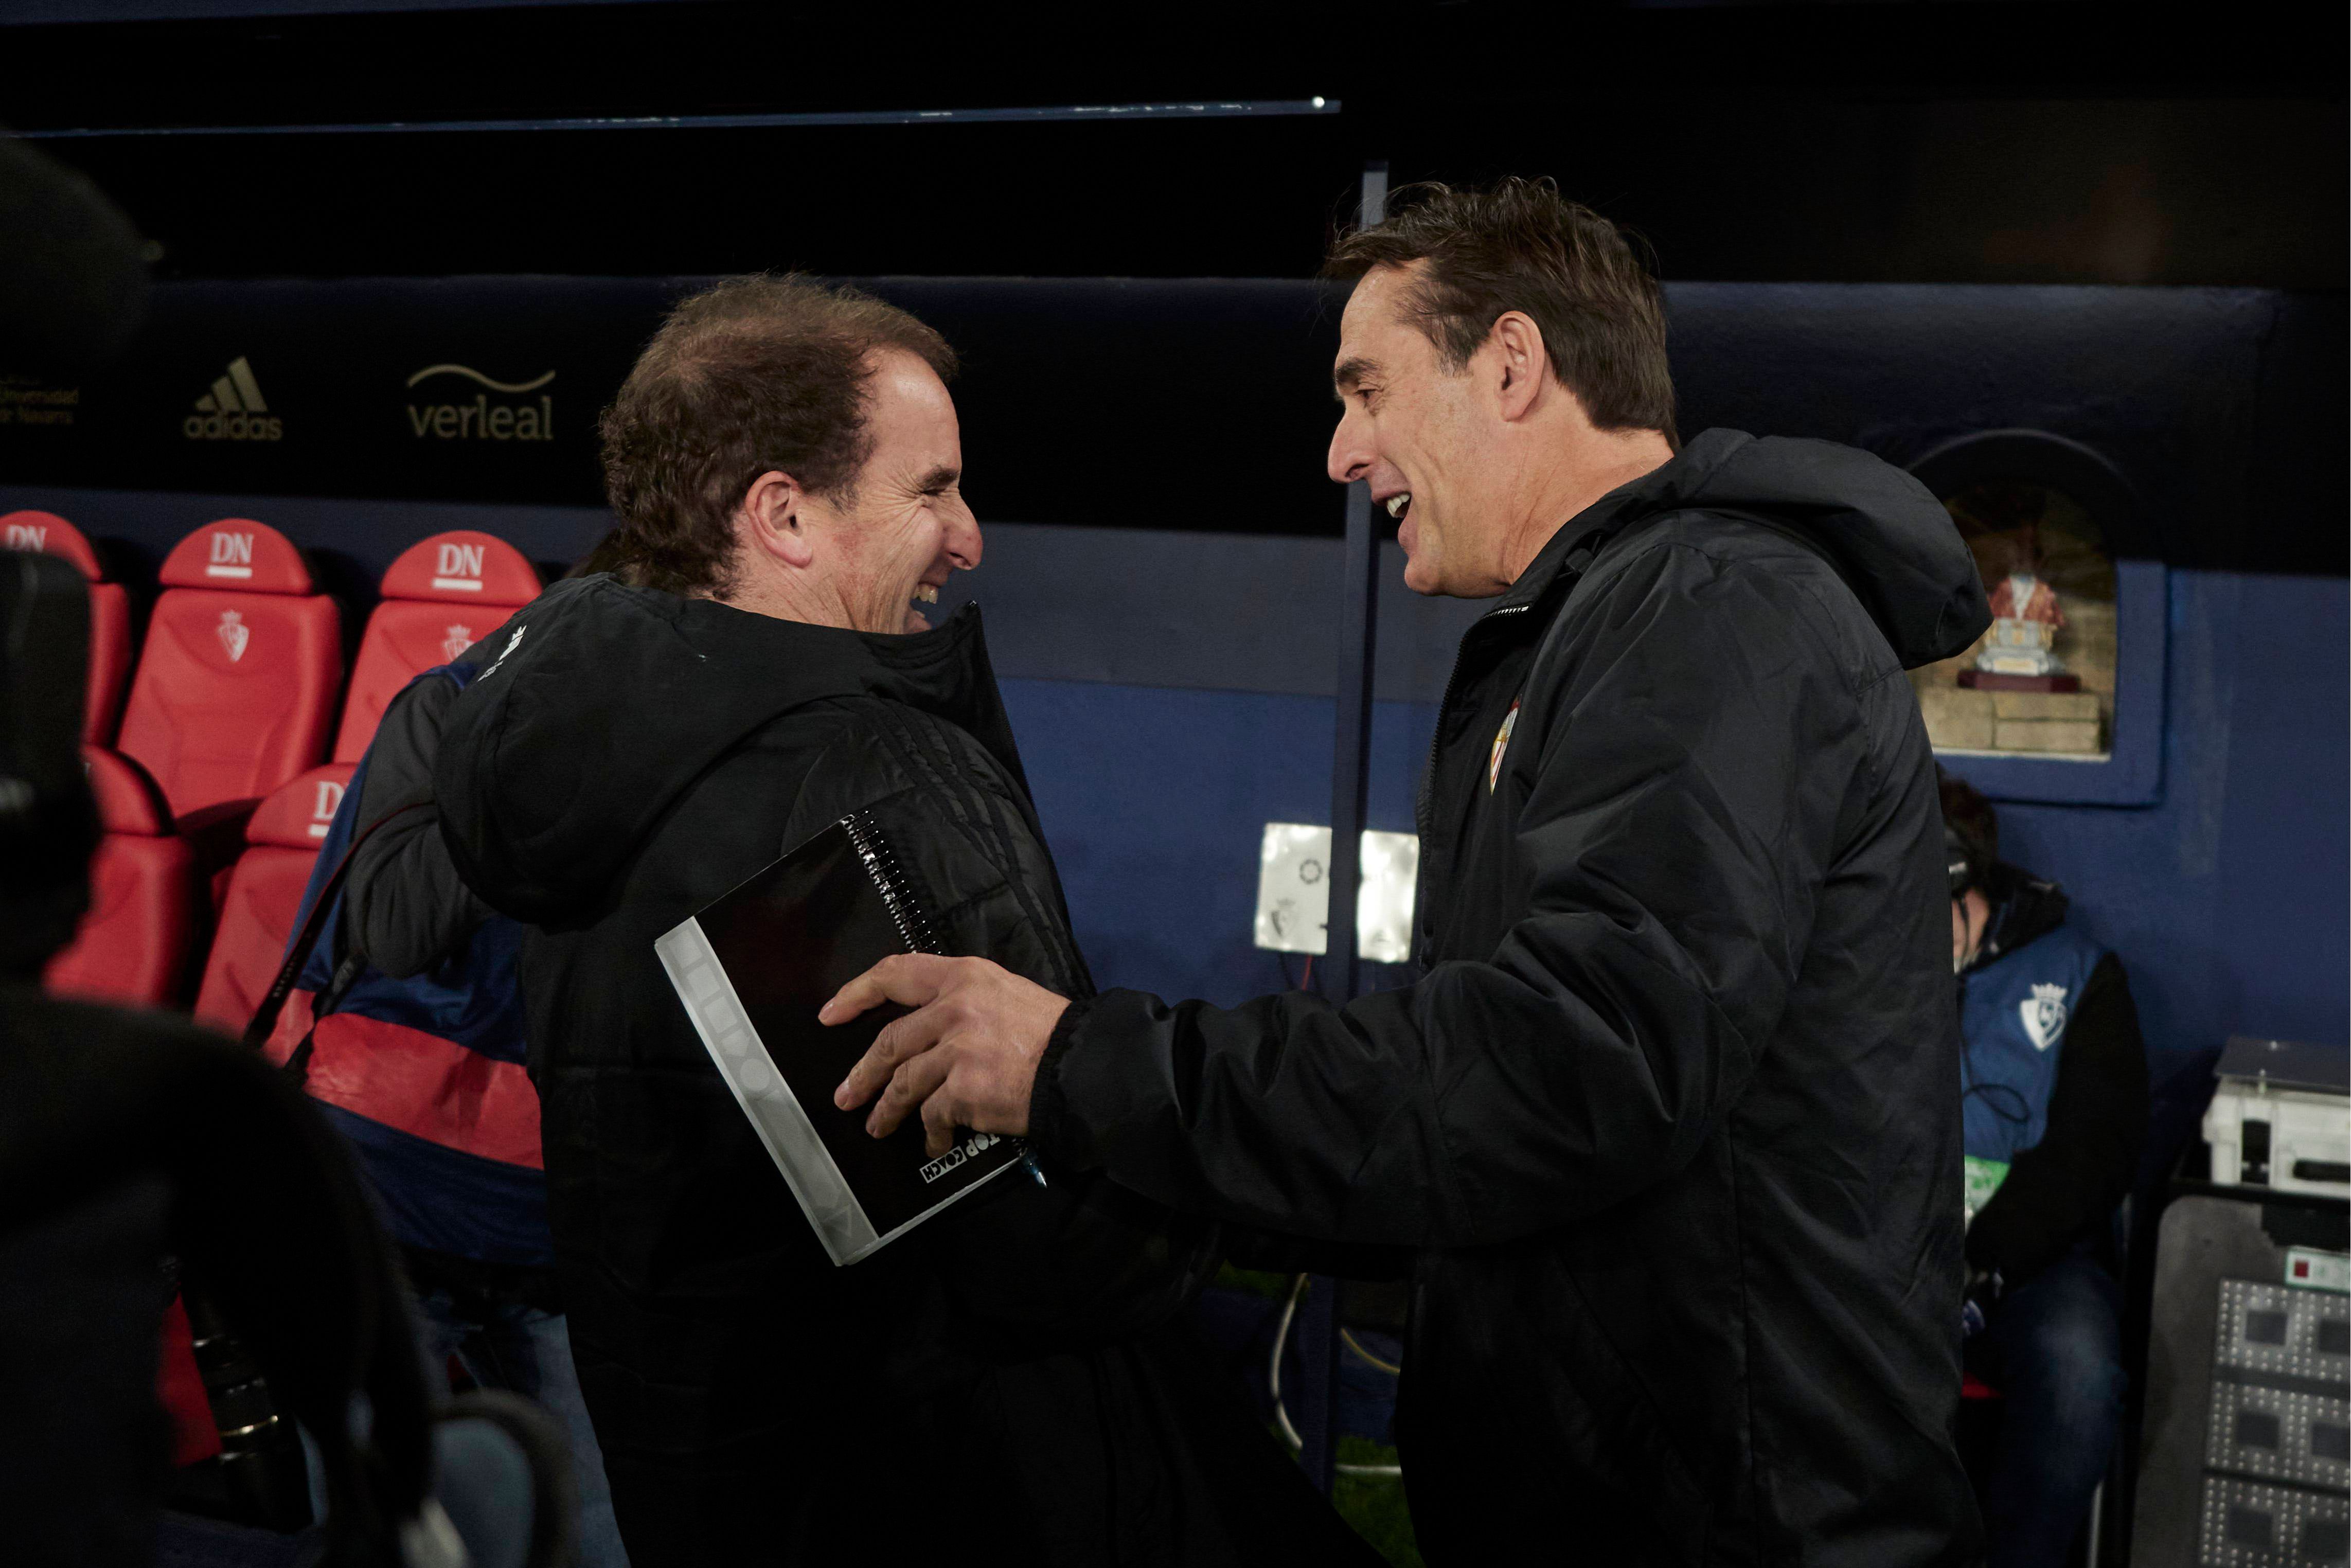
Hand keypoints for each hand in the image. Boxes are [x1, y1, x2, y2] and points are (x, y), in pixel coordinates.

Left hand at [824, 954, 1068, 1156]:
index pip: (896, 973)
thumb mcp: (1004, 992)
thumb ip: (963, 1000)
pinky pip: (932, 1115)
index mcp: (964, 975)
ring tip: (879, 1126)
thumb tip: (926, 1026)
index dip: (856, 994)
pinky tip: (935, 1142)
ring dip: (887, 1110)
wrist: (1082, 1065)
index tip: (831, 1014)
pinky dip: (930, 1133)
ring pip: (903, 1082)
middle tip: (847, 1094)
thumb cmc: (1050, 1031)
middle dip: (864, 1073)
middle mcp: (955, 1008)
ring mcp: (956, 1050)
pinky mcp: (963, 1090)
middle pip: (890, 1041)